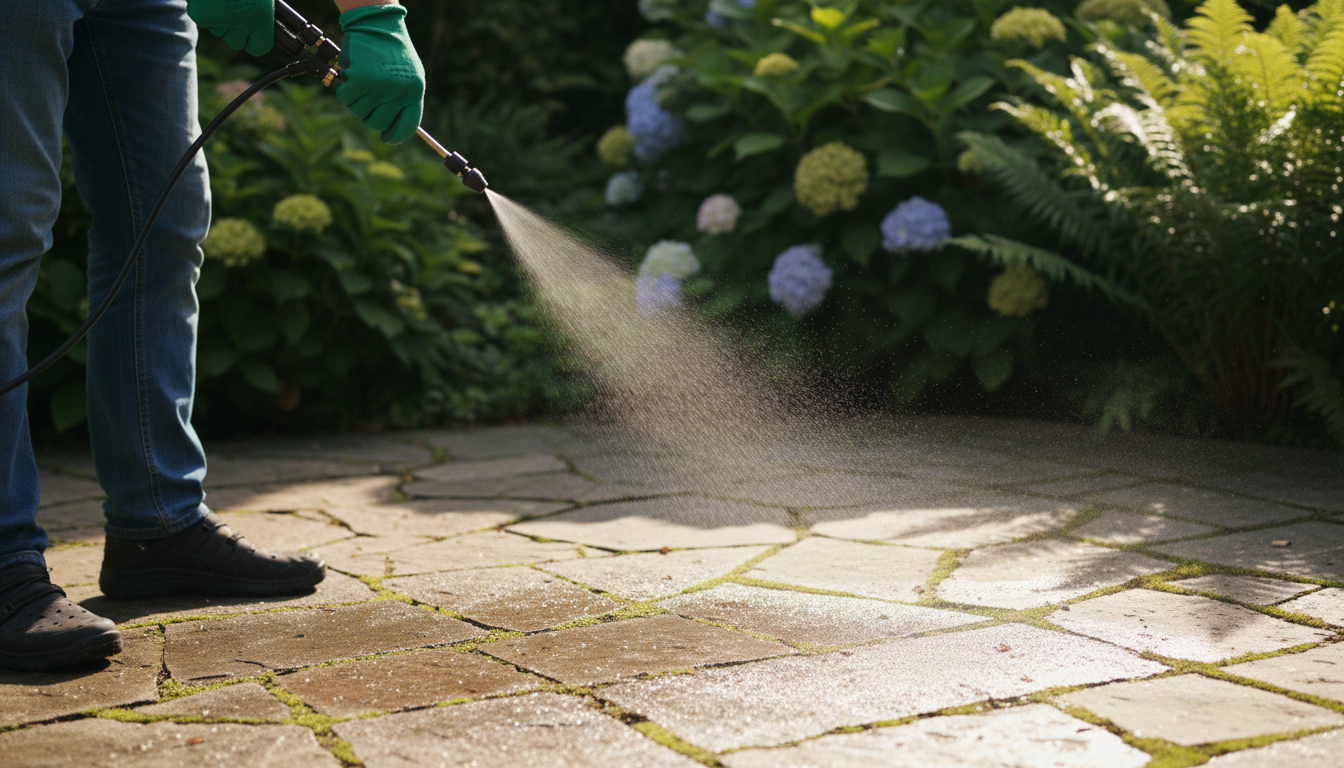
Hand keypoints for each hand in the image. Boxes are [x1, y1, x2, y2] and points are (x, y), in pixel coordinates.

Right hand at [187, 0, 274, 56]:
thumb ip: (260, 11)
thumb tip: (272, 28)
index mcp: (262, 14)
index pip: (260, 48)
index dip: (256, 42)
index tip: (253, 36)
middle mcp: (244, 21)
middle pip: (236, 42)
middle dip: (233, 30)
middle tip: (232, 7)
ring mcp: (221, 21)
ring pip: (219, 31)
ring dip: (218, 18)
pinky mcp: (201, 17)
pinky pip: (203, 21)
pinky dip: (203, 11)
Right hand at [336, 4, 424, 144]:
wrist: (378, 23)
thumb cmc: (392, 49)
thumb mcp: (408, 74)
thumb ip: (404, 99)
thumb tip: (394, 128)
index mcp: (415, 91)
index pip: (408, 126)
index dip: (395, 136)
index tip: (387, 137)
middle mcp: (399, 92)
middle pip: (379, 123)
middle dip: (370, 115)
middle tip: (368, 99)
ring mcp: (379, 87)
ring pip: (360, 112)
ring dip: (356, 101)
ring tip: (361, 83)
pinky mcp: (360, 80)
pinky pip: (346, 100)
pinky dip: (345, 92)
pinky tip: (351, 78)